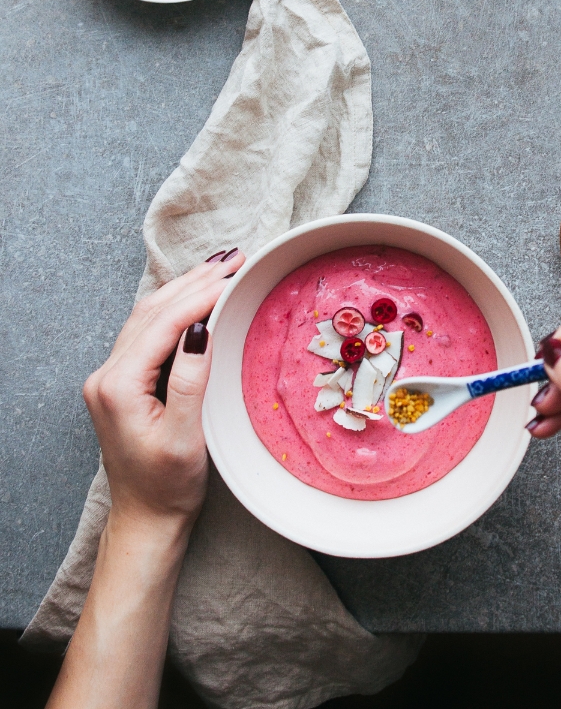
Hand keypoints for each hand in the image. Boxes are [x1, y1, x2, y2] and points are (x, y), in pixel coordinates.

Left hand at [82, 249, 244, 532]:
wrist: (145, 517)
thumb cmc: (168, 485)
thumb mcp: (186, 436)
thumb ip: (189, 381)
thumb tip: (199, 330)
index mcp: (118, 386)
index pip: (163, 323)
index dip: (201, 295)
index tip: (237, 274)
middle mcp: (106, 376)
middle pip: (152, 311)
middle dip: (195, 281)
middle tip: (236, 259)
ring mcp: (110, 378)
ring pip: (147, 317)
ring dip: (184, 289)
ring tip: (222, 268)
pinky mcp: (121, 383)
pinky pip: (147, 332)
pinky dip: (175, 308)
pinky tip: (196, 298)